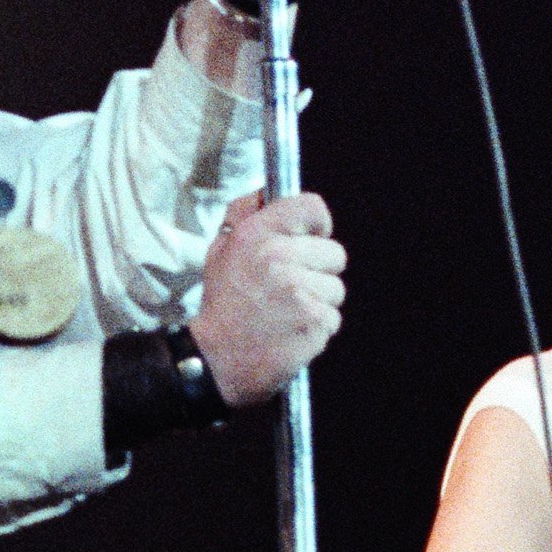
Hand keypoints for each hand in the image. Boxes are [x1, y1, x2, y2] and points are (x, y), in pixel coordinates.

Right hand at [189, 192, 345, 406]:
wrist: (215, 360)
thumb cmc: (222, 304)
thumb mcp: (221, 251)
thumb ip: (245, 215)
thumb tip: (266, 191)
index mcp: (256, 235)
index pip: (312, 207)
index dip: (318, 224)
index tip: (312, 238)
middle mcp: (279, 258)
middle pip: (334, 253)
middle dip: (319, 270)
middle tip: (290, 287)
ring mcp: (299, 291)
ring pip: (336, 289)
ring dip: (319, 301)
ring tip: (288, 312)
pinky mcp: (314, 321)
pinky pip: (334, 317)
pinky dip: (317, 327)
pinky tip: (291, 330)